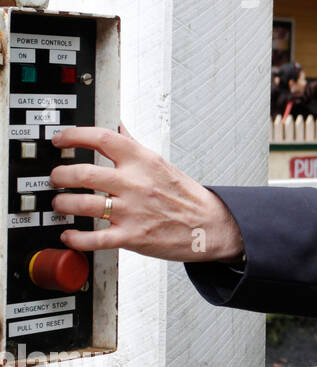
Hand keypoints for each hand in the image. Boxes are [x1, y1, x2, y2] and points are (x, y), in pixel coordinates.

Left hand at [48, 124, 243, 262]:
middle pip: (83, 173)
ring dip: (62, 204)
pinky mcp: (131, 237)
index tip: (61, 140)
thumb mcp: (161, 164)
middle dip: (59, 175)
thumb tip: (117, 128)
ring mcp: (133, 211)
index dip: (73, 136)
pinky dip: (75, 237)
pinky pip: (93, 238)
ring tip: (60, 204)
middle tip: (56, 177)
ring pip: (82, 205)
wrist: (210, 226)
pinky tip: (70, 234)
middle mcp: (136, 184)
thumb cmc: (186, 197)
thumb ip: (134, 147)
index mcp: (143, 162)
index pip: (102, 138)